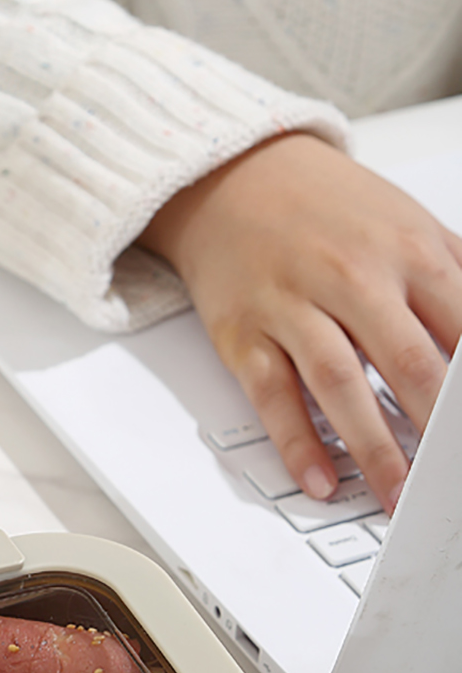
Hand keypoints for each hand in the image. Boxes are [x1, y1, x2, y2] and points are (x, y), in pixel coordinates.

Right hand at [140, 133, 461, 513]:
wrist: (233, 177)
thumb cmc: (326, 209)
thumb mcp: (410, 224)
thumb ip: (458, 278)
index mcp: (407, 251)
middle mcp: (351, 276)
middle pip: (407, 363)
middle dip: (435, 431)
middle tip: (448, 480)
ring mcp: (292, 305)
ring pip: (339, 384)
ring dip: (373, 448)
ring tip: (396, 495)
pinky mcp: (244, 332)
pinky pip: (272, 395)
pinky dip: (296, 442)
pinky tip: (319, 477)